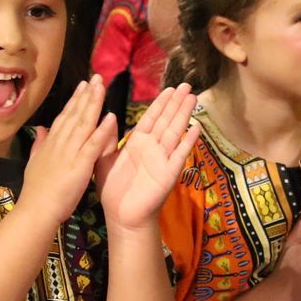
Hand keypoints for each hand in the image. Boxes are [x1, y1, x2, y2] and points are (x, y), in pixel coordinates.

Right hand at [22, 76, 117, 227]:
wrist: (36, 210)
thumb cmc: (37, 191)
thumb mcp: (34, 162)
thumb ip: (39, 144)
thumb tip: (40, 128)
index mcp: (51, 143)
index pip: (65, 117)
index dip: (75, 100)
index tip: (84, 85)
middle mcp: (60, 143)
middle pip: (75, 114)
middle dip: (86, 95)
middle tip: (97, 77)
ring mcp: (70, 153)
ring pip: (83, 124)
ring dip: (93, 104)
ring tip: (102, 87)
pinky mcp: (79, 165)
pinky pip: (93, 145)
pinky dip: (102, 130)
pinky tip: (110, 117)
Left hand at [97, 82, 199, 233]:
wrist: (122, 216)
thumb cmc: (113, 189)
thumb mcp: (104, 159)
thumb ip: (107, 139)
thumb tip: (108, 116)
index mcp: (137, 143)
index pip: (151, 117)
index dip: (161, 103)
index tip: (169, 88)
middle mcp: (152, 148)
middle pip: (166, 120)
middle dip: (176, 103)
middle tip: (187, 84)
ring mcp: (162, 160)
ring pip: (175, 132)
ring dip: (184, 115)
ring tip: (192, 98)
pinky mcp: (168, 173)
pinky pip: (179, 155)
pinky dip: (187, 142)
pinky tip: (196, 128)